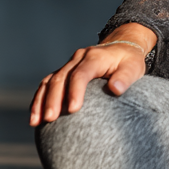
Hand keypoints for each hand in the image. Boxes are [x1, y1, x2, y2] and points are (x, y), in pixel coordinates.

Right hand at [28, 40, 146, 125]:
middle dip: (53, 99)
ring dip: (41, 101)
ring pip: (49, 81)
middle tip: (50, 119)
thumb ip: (125, 78)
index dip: (75, 91)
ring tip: (36, 122)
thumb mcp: (134, 67)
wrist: (121, 47)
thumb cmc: (129, 61)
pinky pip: (47, 85)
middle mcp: (78, 58)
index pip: (81, 74)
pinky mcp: (64, 72)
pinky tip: (35, 118)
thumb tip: (115, 89)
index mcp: (95, 57)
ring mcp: (69, 64)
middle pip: (61, 78)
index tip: (72, 110)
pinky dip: (39, 100)